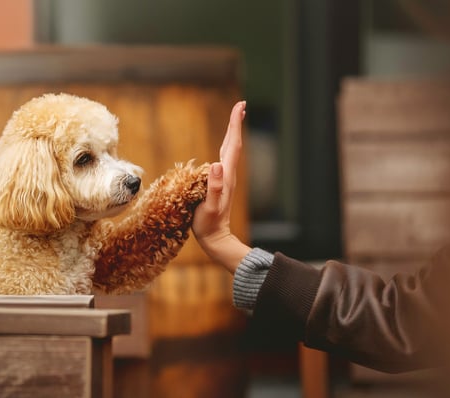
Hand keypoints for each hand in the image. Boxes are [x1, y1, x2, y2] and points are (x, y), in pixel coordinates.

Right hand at [192, 101, 251, 273]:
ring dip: (231, 133)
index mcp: (226, 176)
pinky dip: (225, 146)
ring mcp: (225, 179)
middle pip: (233, 144)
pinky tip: (222, 146)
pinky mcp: (219, 183)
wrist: (216, 239)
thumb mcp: (209, 206)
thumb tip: (216, 164)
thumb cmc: (209, 224)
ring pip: (229, 150)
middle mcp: (228, 174)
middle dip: (235, 124)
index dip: (234, 125)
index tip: (240, 107)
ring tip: (234, 119)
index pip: (232, 146)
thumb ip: (214, 187)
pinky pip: (223, 159)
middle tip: (240, 105)